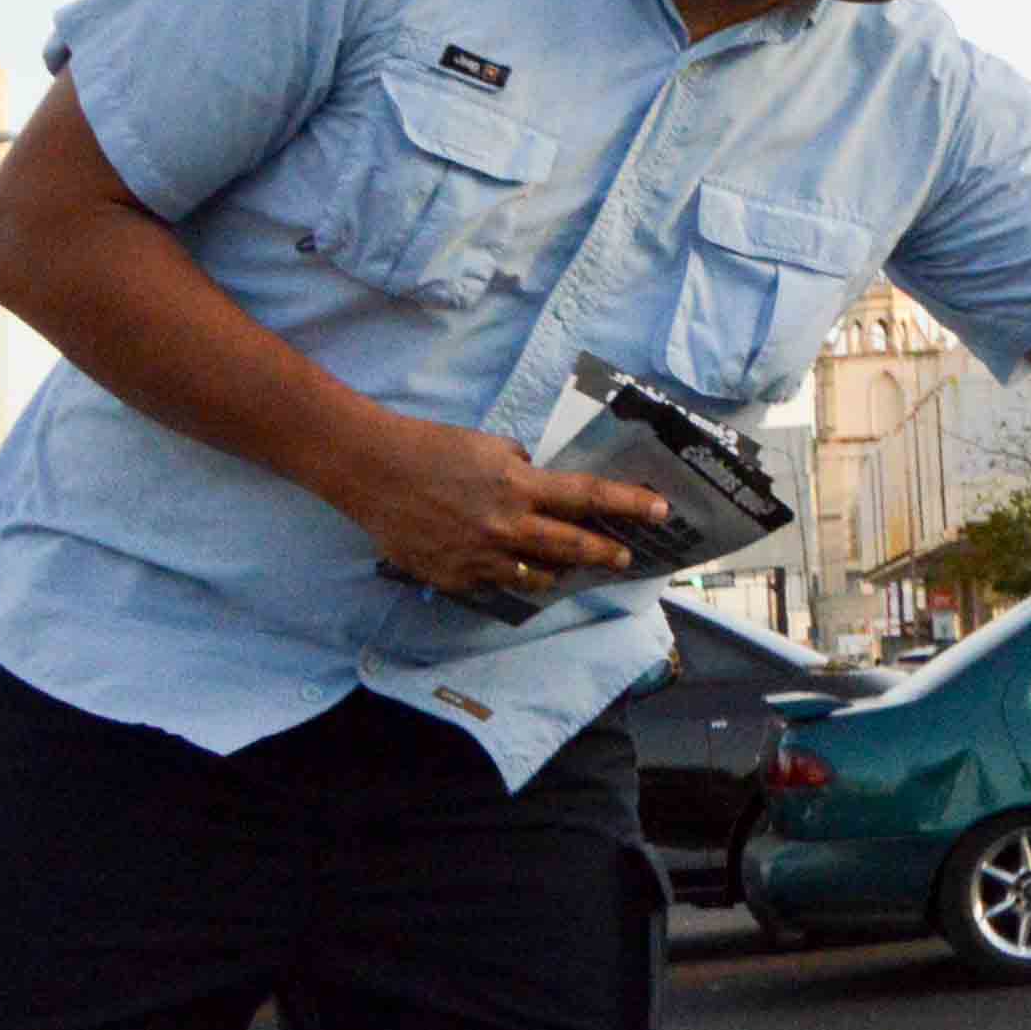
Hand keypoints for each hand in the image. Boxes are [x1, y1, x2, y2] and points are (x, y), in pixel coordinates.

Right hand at [321, 412, 672, 605]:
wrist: (370, 470)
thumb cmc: (430, 447)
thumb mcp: (487, 446)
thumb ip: (520, 468)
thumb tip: (538, 482)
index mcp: (519, 486)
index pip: (588, 497)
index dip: (628, 504)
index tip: (661, 510)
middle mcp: (506, 526)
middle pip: (571, 547)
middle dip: (604, 554)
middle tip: (624, 558)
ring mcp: (479, 557)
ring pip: (535, 576)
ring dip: (557, 572)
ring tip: (570, 570)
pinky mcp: (453, 577)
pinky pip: (493, 583)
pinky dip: (506, 576)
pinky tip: (510, 570)